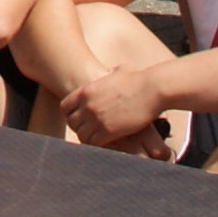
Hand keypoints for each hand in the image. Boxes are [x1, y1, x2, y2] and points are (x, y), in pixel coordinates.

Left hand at [55, 65, 174, 153]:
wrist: (152, 88)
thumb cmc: (139, 78)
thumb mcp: (119, 71)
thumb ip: (109, 74)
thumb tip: (111, 72)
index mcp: (86, 90)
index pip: (64, 107)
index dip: (71, 114)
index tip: (81, 118)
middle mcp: (87, 105)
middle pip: (71, 123)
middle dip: (80, 128)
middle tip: (91, 130)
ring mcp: (97, 118)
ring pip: (81, 135)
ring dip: (89, 138)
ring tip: (100, 138)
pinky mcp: (108, 130)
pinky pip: (94, 143)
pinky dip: (98, 145)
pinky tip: (108, 142)